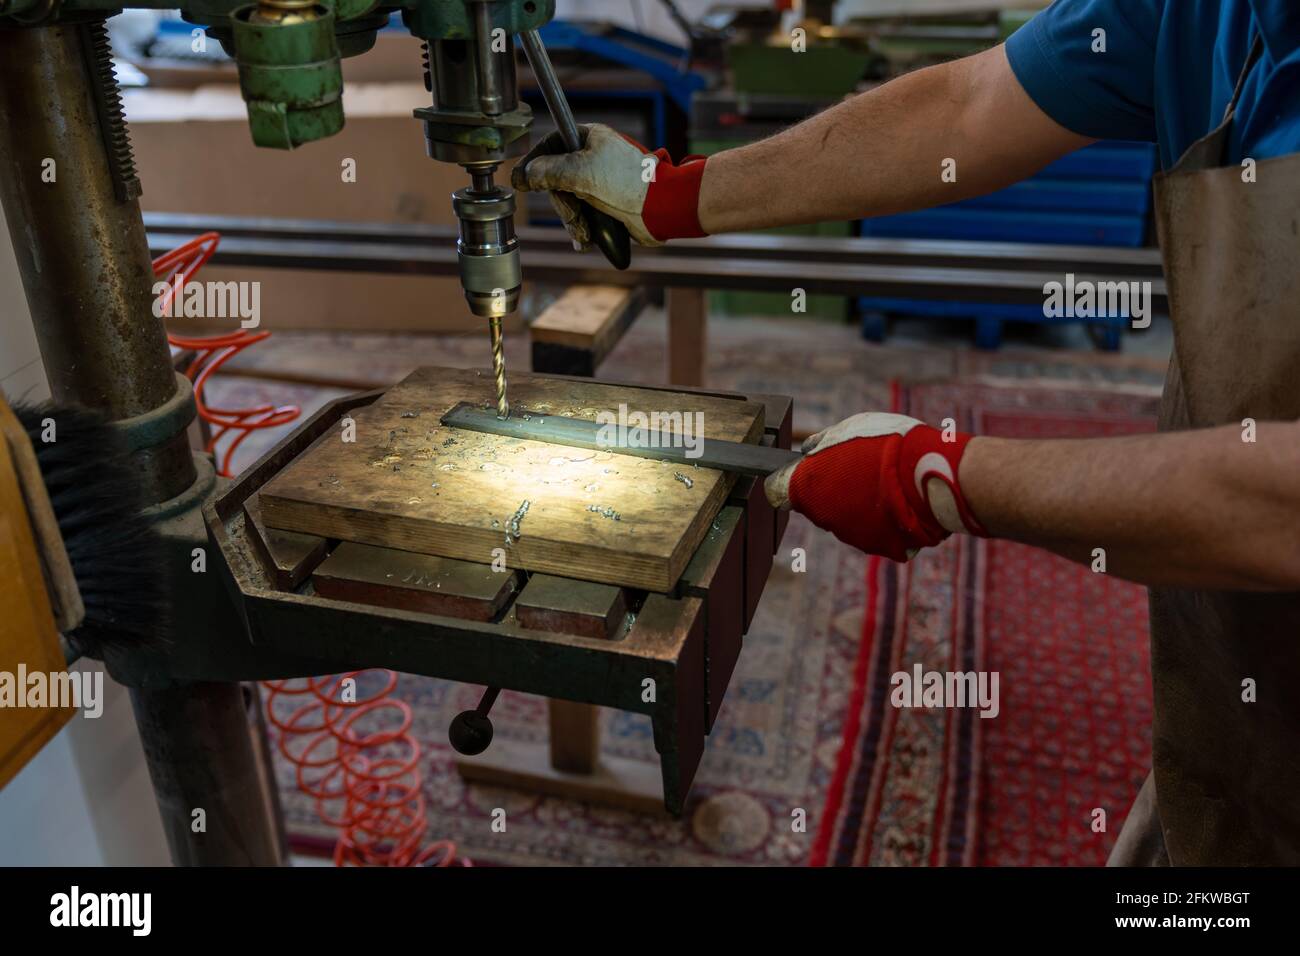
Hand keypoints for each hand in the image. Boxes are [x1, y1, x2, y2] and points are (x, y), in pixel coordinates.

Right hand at [511, 124, 707, 249]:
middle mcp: (593, 157)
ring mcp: (599, 181)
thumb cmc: (628, 183)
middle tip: (573, 216)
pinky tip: (585, 240)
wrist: (662, 208)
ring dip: (573, 220)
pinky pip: (583, 214)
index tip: (522, 181)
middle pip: (557, 179)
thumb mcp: (581, 172)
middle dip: (563, 204)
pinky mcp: (606, 203)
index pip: (550, 145)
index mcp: (589, 138)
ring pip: (569, 200)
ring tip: (584, 234)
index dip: (534, 163)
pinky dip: (582, 228)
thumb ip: (549, 171)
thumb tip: (524, 175)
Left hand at [764, 412, 985, 560]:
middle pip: (819, 504)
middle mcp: (823, 517)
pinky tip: (900, 500)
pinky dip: (884, 519)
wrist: (933, 474)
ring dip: (860, 503)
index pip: (779, 489)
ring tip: (886, 481)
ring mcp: (850, 535)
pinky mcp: (879, 547)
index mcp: (807, 487)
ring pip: (848, 518)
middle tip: (861, 468)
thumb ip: (825, 442)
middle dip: (833, 489)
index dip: (791, 479)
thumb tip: (809, 449)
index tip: (803, 473)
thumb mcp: (851, 428)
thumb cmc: (889, 444)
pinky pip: (876, 531)